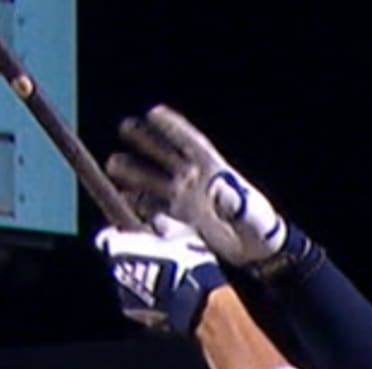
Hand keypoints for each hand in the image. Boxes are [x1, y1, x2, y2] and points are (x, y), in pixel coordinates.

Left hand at [96, 217, 223, 337]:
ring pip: (125, 284)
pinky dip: (146, 297)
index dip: (117, 235)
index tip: (130, 234)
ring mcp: (123, 297)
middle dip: (130, 259)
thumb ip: (162, 225)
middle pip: (116, 263)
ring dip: (138, 280)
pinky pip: (137, 302)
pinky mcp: (137, 316)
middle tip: (152, 257)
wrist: (195, 303)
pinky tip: (166, 296)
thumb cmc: (185, 262)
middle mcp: (115, 274)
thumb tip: (157, 221)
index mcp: (119, 248)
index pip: (104, 238)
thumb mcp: (180, 233)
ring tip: (162, 278)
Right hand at [108, 107, 297, 271]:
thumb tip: (217, 189)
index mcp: (215, 172)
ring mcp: (188, 200)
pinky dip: (140, 204)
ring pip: (156, 180)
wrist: (258, 252)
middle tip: (124, 127)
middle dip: (147, 142)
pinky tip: (122, 200)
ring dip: (136, 173)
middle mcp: (197, 182)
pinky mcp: (182, 220)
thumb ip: (234, 203)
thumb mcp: (249, 215)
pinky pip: (155, 207)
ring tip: (112, 165)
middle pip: (168, 156)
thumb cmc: (258, 228)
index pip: (191, 144)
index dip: (173, 127)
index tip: (153, 112)